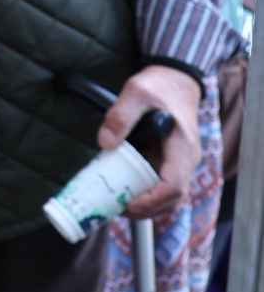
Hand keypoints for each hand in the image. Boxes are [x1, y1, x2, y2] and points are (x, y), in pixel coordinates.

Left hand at [97, 65, 201, 219]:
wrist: (175, 81)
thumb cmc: (160, 86)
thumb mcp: (136, 92)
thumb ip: (121, 115)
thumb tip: (106, 143)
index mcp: (182, 147)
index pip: (174, 185)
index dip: (153, 200)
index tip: (129, 204)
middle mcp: (186, 159)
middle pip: (174, 199)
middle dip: (147, 210)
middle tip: (118, 210)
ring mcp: (180, 162)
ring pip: (170, 197)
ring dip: (148, 207)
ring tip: (119, 206)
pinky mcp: (170, 161)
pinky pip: (162, 185)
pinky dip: (146, 195)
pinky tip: (125, 193)